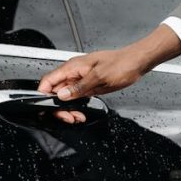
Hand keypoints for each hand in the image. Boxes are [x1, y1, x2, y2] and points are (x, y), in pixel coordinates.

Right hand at [38, 24, 180, 123]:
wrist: (136, 63)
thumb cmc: (122, 64)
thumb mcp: (99, 77)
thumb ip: (79, 87)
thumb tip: (62, 95)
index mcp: (73, 67)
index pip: (48, 80)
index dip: (43, 94)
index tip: (46, 107)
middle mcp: (74, 72)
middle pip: (55, 91)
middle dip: (59, 106)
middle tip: (69, 117)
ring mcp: (81, 79)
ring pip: (65, 96)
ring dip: (68, 108)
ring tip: (77, 116)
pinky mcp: (88, 84)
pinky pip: (76, 96)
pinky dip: (76, 105)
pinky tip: (81, 112)